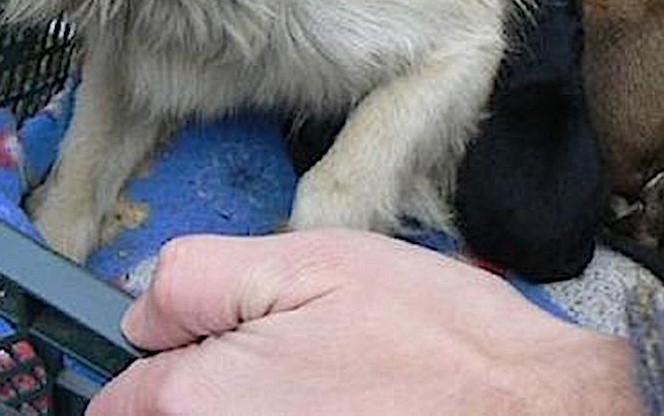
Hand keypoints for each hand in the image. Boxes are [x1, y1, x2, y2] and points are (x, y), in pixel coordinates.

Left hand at [88, 230, 641, 414]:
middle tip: (293, 363)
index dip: (156, 360)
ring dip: (259, 407)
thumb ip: (197, 279)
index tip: (201, 350)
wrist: (541, 414)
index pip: (122, 399)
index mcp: (203, 403)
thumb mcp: (309, 262)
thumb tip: (140, 317)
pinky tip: (351, 408)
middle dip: (211, 390)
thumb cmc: (437, 343)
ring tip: (332, 388)